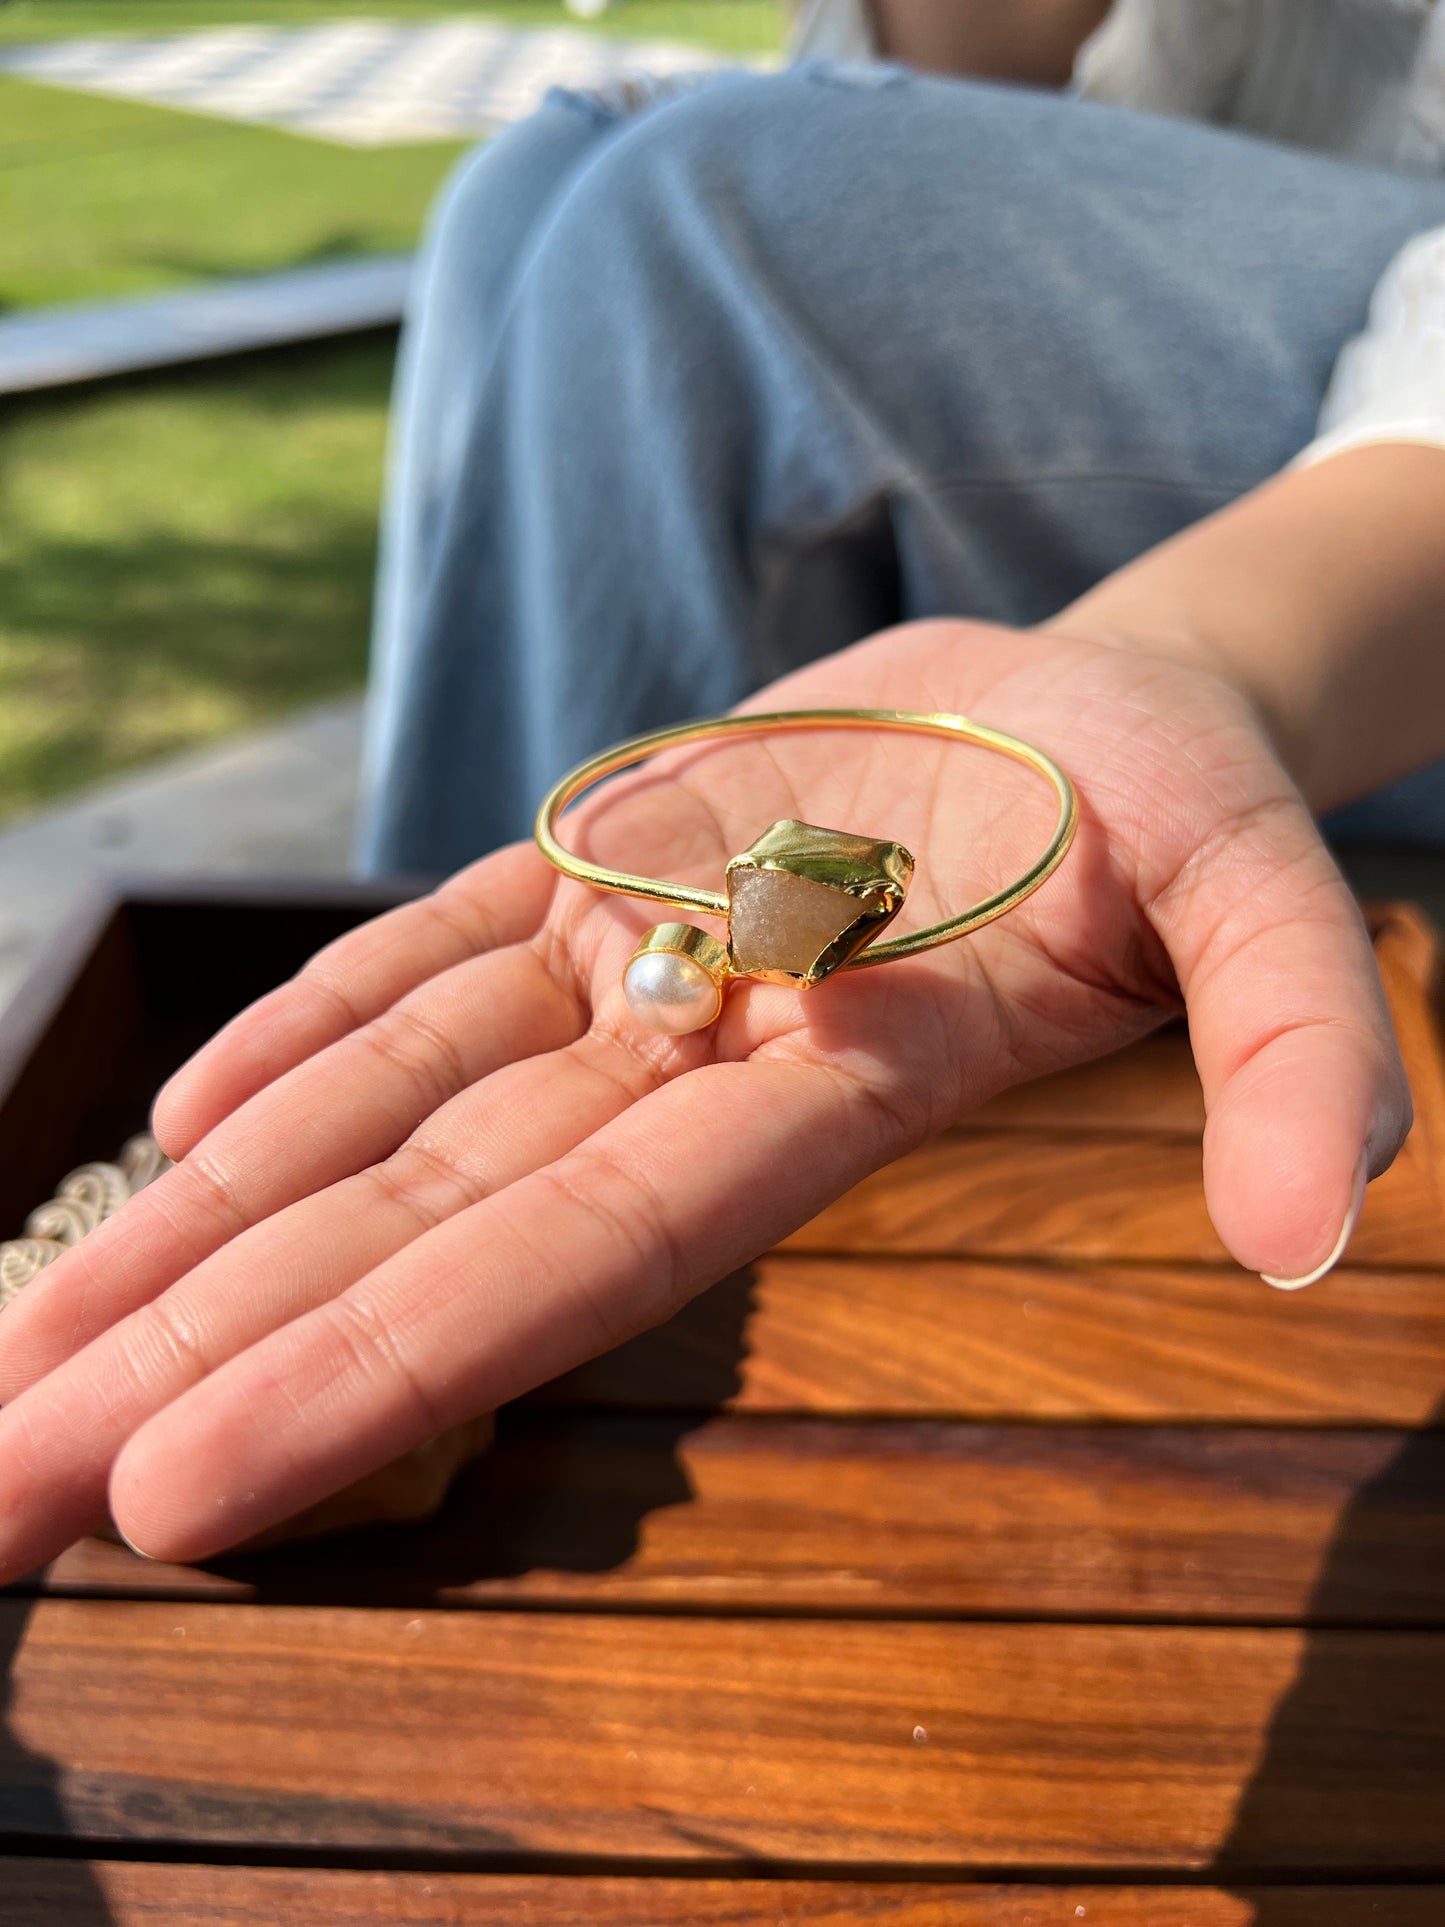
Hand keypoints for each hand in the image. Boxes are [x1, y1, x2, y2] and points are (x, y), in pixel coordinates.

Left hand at [0, 619, 1409, 1573]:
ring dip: (191, 1231)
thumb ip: (1296, 1048)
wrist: (1098, 715)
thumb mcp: (1274, 898)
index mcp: (822, 1091)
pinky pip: (432, 958)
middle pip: (410, 1233)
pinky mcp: (608, 863)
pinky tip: (179, 1117)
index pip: (568, 1262)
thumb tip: (1308, 1226)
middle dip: (196, 1367)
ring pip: (378, 1116)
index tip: (174, 1500)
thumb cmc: (1182, 806)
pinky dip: (304, 1028)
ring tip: (11, 1357)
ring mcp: (631, 961)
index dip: (377, 1376)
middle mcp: (687, 1054)